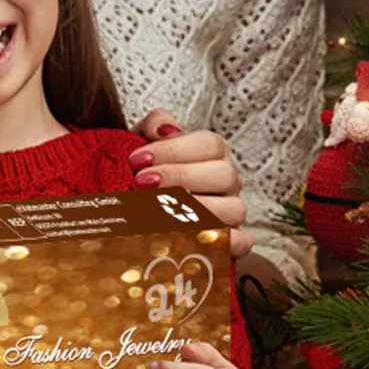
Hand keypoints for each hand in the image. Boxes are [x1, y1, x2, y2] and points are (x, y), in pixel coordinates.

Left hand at [130, 109, 249, 258]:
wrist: (129, 209)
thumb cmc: (141, 173)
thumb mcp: (141, 143)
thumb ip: (153, 125)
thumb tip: (164, 129)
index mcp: (212, 154)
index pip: (210, 144)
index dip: (173, 150)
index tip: (137, 160)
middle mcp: (227, 182)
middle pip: (224, 174)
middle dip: (180, 177)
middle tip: (142, 184)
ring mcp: (231, 212)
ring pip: (234, 208)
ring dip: (195, 210)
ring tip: (157, 211)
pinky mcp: (230, 243)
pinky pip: (240, 242)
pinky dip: (218, 241)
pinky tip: (183, 236)